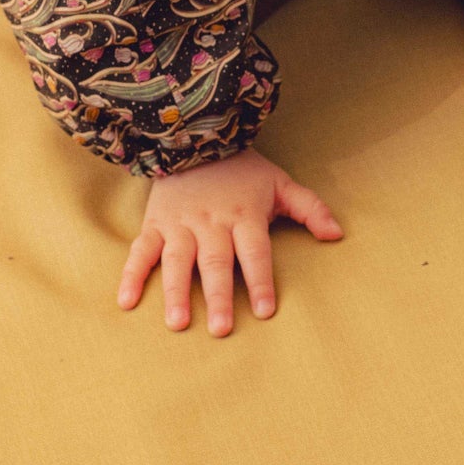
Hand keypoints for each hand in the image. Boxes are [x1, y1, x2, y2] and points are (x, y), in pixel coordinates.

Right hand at [117, 146, 342, 336]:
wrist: (195, 135)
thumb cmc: (242, 169)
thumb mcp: (280, 182)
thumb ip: (309, 208)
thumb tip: (337, 235)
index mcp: (244, 215)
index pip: (255, 252)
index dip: (261, 280)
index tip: (265, 311)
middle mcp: (211, 222)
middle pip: (216, 262)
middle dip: (219, 296)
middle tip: (221, 329)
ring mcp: (180, 224)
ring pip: (178, 260)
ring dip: (177, 292)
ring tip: (178, 323)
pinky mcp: (155, 223)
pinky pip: (141, 250)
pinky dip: (132, 275)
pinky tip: (126, 301)